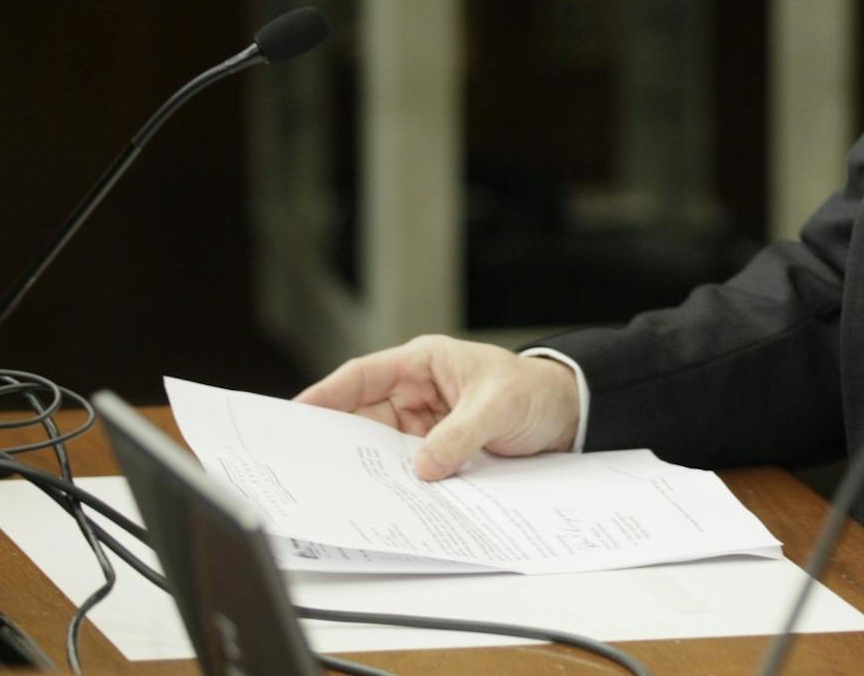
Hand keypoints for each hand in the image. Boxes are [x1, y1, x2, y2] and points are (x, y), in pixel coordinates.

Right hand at [294, 335, 580, 479]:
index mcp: (424, 363)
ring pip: (380, 446)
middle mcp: (416, 391)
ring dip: (367, 467)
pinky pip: (406, 465)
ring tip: (341, 492)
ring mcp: (424, 423)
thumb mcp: (498, 406)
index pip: (362, 376)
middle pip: (362, 417)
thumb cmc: (535, 392)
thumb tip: (423, 467)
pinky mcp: (436, 449)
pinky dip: (396, 480)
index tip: (295, 415)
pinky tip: (383, 500)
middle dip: (338, 441)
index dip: (326, 395)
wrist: (569, 415)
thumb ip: (460, 434)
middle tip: (308, 468)